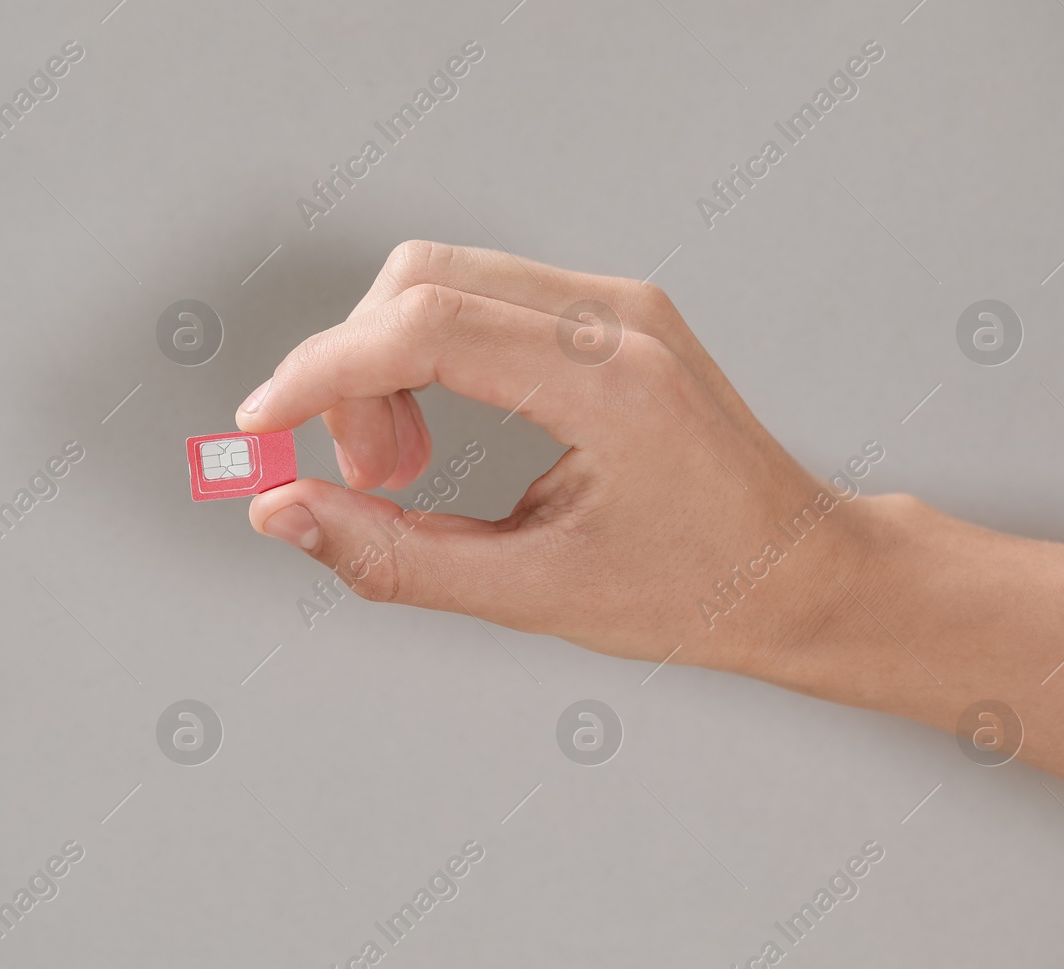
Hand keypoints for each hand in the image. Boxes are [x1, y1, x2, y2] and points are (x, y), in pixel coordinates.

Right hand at [234, 241, 874, 673]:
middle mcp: (618, 318)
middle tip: (360, 477)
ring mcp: (620, 303)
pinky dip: (432, 353)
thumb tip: (283, 511)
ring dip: (387, 362)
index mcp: (612, 384)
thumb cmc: (696, 593)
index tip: (263, 427)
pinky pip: (484, 297)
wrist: (800, 571)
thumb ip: (393, 556)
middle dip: (352, 371)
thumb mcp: (532, 594)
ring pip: (445, 279)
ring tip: (398, 466)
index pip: (425, 325)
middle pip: (421, 281)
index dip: (321, 370)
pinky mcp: (613, 312)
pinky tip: (440, 427)